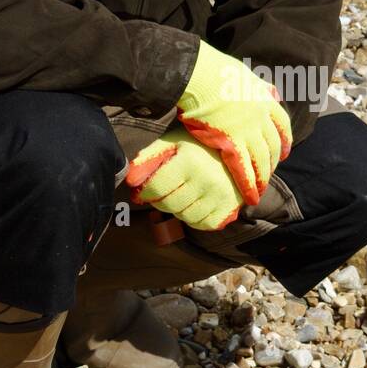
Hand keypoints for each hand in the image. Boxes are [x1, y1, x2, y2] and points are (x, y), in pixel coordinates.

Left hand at [124, 127, 244, 230]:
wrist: (237, 147)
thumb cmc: (197, 144)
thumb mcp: (171, 143)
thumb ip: (147, 160)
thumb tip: (129, 181)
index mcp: (188, 162)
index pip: (156, 188)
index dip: (145, 192)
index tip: (145, 189)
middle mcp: (205, 180)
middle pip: (169, 205)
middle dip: (159, 201)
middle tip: (163, 191)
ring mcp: (219, 196)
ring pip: (185, 217)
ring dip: (177, 210)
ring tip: (180, 195)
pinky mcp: (230, 207)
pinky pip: (204, 224)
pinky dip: (195, 219)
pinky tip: (194, 205)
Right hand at [176, 40, 291, 204]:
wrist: (201, 75)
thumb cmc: (214, 71)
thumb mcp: (242, 74)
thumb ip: (254, 86)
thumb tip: (264, 89)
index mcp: (264, 99)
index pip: (281, 124)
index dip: (284, 140)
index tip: (285, 152)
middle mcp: (260, 117)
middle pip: (272, 145)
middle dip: (272, 162)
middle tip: (270, 174)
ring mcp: (248, 131)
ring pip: (261, 160)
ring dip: (262, 178)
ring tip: (261, 192)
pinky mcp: (231, 143)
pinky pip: (243, 169)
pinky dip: (248, 185)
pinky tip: (251, 197)